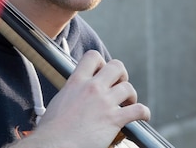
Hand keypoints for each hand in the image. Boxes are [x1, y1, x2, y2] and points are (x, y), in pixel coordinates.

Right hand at [13, 50, 149, 147]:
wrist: (54, 145)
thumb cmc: (51, 130)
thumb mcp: (59, 100)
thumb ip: (71, 92)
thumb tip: (75, 95)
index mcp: (76, 82)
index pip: (93, 57)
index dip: (101, 63)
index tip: (102, 73)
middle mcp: (92, 88)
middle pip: (117, 66)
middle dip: (121, 75)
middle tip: (119, 86)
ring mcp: (104, 103)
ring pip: (128, 88)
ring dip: (131, 96)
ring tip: (127, 104)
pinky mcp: (114, 119)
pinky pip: (138, 110)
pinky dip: (143, 112)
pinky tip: (142, 116)